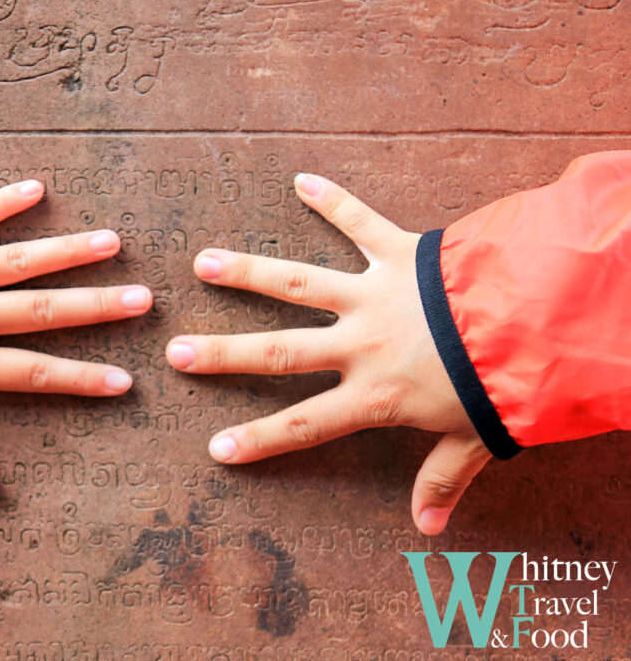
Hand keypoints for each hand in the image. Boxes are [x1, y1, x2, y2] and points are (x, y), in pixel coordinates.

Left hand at [0, 181, 152, 497]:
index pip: (34, 374)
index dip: (83, 380)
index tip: (126, 381)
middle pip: (43, 311)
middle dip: (98, 306)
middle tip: (144, 299)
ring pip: (18, 261)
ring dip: (68, 251)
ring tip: (112, 242)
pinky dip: (3, 202)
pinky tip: (37, 189)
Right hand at [166, 174, 489, 535]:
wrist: (537, 321)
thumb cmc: (507, 385)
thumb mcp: (475, 440)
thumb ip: (444, 481)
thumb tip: (427, 532)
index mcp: (375, 394)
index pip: (304, 424)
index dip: (258, 439)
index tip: (216, 448)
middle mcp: (360, 343)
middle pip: (279, 352)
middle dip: (224, 354)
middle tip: (177, 351)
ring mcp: (373, 295)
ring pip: (298, 283)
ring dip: (248, 273)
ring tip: (203, 263)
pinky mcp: (398, 254)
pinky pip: (361, 223)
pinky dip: (334, 200)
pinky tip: (302, 180)